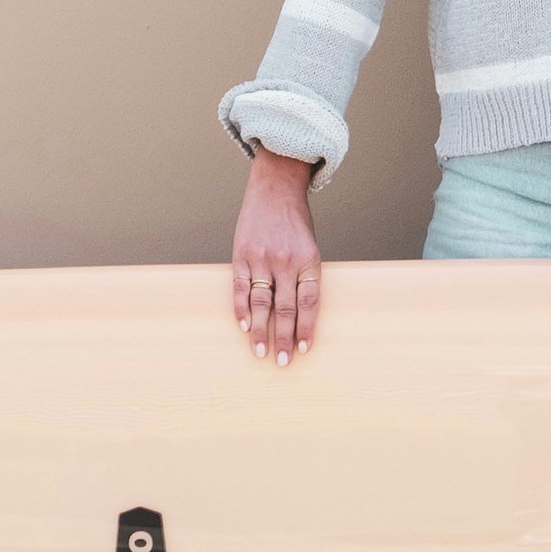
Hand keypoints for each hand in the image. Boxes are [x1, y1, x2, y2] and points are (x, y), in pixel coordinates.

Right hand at [230, 148, 322, 365]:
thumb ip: (305, 278)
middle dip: (283, 338)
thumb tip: (300, 316)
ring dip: (260, 330)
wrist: (275, 189)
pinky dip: (241, 309)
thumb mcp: (310, 248)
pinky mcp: (241, 254)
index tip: (302, 350)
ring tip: (261, 352)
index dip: (306, 328)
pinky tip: (244, 327)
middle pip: (285, 308)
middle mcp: (286, 261)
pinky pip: (240, 288)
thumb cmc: (296, 224)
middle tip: (282, 361)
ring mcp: (262, 258)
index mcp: (309, 261)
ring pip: (261, 302)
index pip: (309, 302)